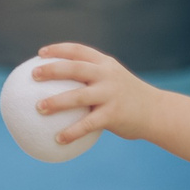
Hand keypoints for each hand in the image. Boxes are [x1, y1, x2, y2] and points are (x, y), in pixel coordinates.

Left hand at [31, 43, 163, 144]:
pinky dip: (71, 132)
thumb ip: (94, 80)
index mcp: (106, 64)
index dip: (59, 49)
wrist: (157, 112)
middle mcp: (107, 75)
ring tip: (38, 107)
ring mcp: (111, 94)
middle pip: (75, 68)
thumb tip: (61, 87)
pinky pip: (87, 124)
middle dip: (52, 69)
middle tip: (33, 74)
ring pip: (77, 95)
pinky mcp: (113, 114)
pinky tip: (57, 139)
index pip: (79, 50)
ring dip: (56, 102)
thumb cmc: (130, 99)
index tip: (40, 53)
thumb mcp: (115, 81)